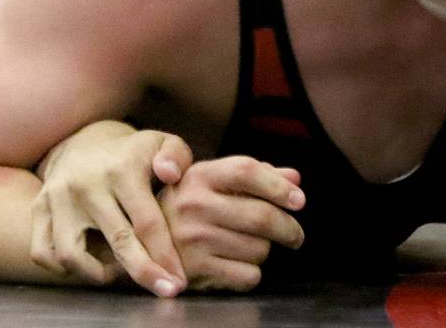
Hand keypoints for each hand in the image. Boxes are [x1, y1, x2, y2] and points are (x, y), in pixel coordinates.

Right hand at [29, 121, 192, 295]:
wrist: (86, 141)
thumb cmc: (134, 153)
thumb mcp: (162, 143)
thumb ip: (176, 156)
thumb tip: (169, 174)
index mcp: (122, 169)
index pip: (146, 222)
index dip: (164, 256)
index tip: (177, 280)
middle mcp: (87, 184)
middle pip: (117, 242)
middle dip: (144, 272)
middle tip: (165, 289)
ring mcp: (58, 197)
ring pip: (71, 254)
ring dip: (98, 274)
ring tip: (118, 274)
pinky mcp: (39, 207)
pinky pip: (42, 252)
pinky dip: (62, 268)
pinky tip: (86, 265)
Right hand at [158, 156, 306, 291]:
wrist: (145, 240)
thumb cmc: (190, 205)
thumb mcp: (214, 181)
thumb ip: (256, 176)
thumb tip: (295, 178)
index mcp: (200, 176)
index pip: (247, 172)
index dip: (278, 186)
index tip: (299, 200)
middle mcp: (193, 205)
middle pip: (261, 216)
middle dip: (289, 228)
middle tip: (296, 235)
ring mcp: (192, 239)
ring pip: (259, 249)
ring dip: (264, 250)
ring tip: (249, 246)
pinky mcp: (195, 270)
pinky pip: (248, 274)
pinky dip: (252, 272)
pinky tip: (238, 263)